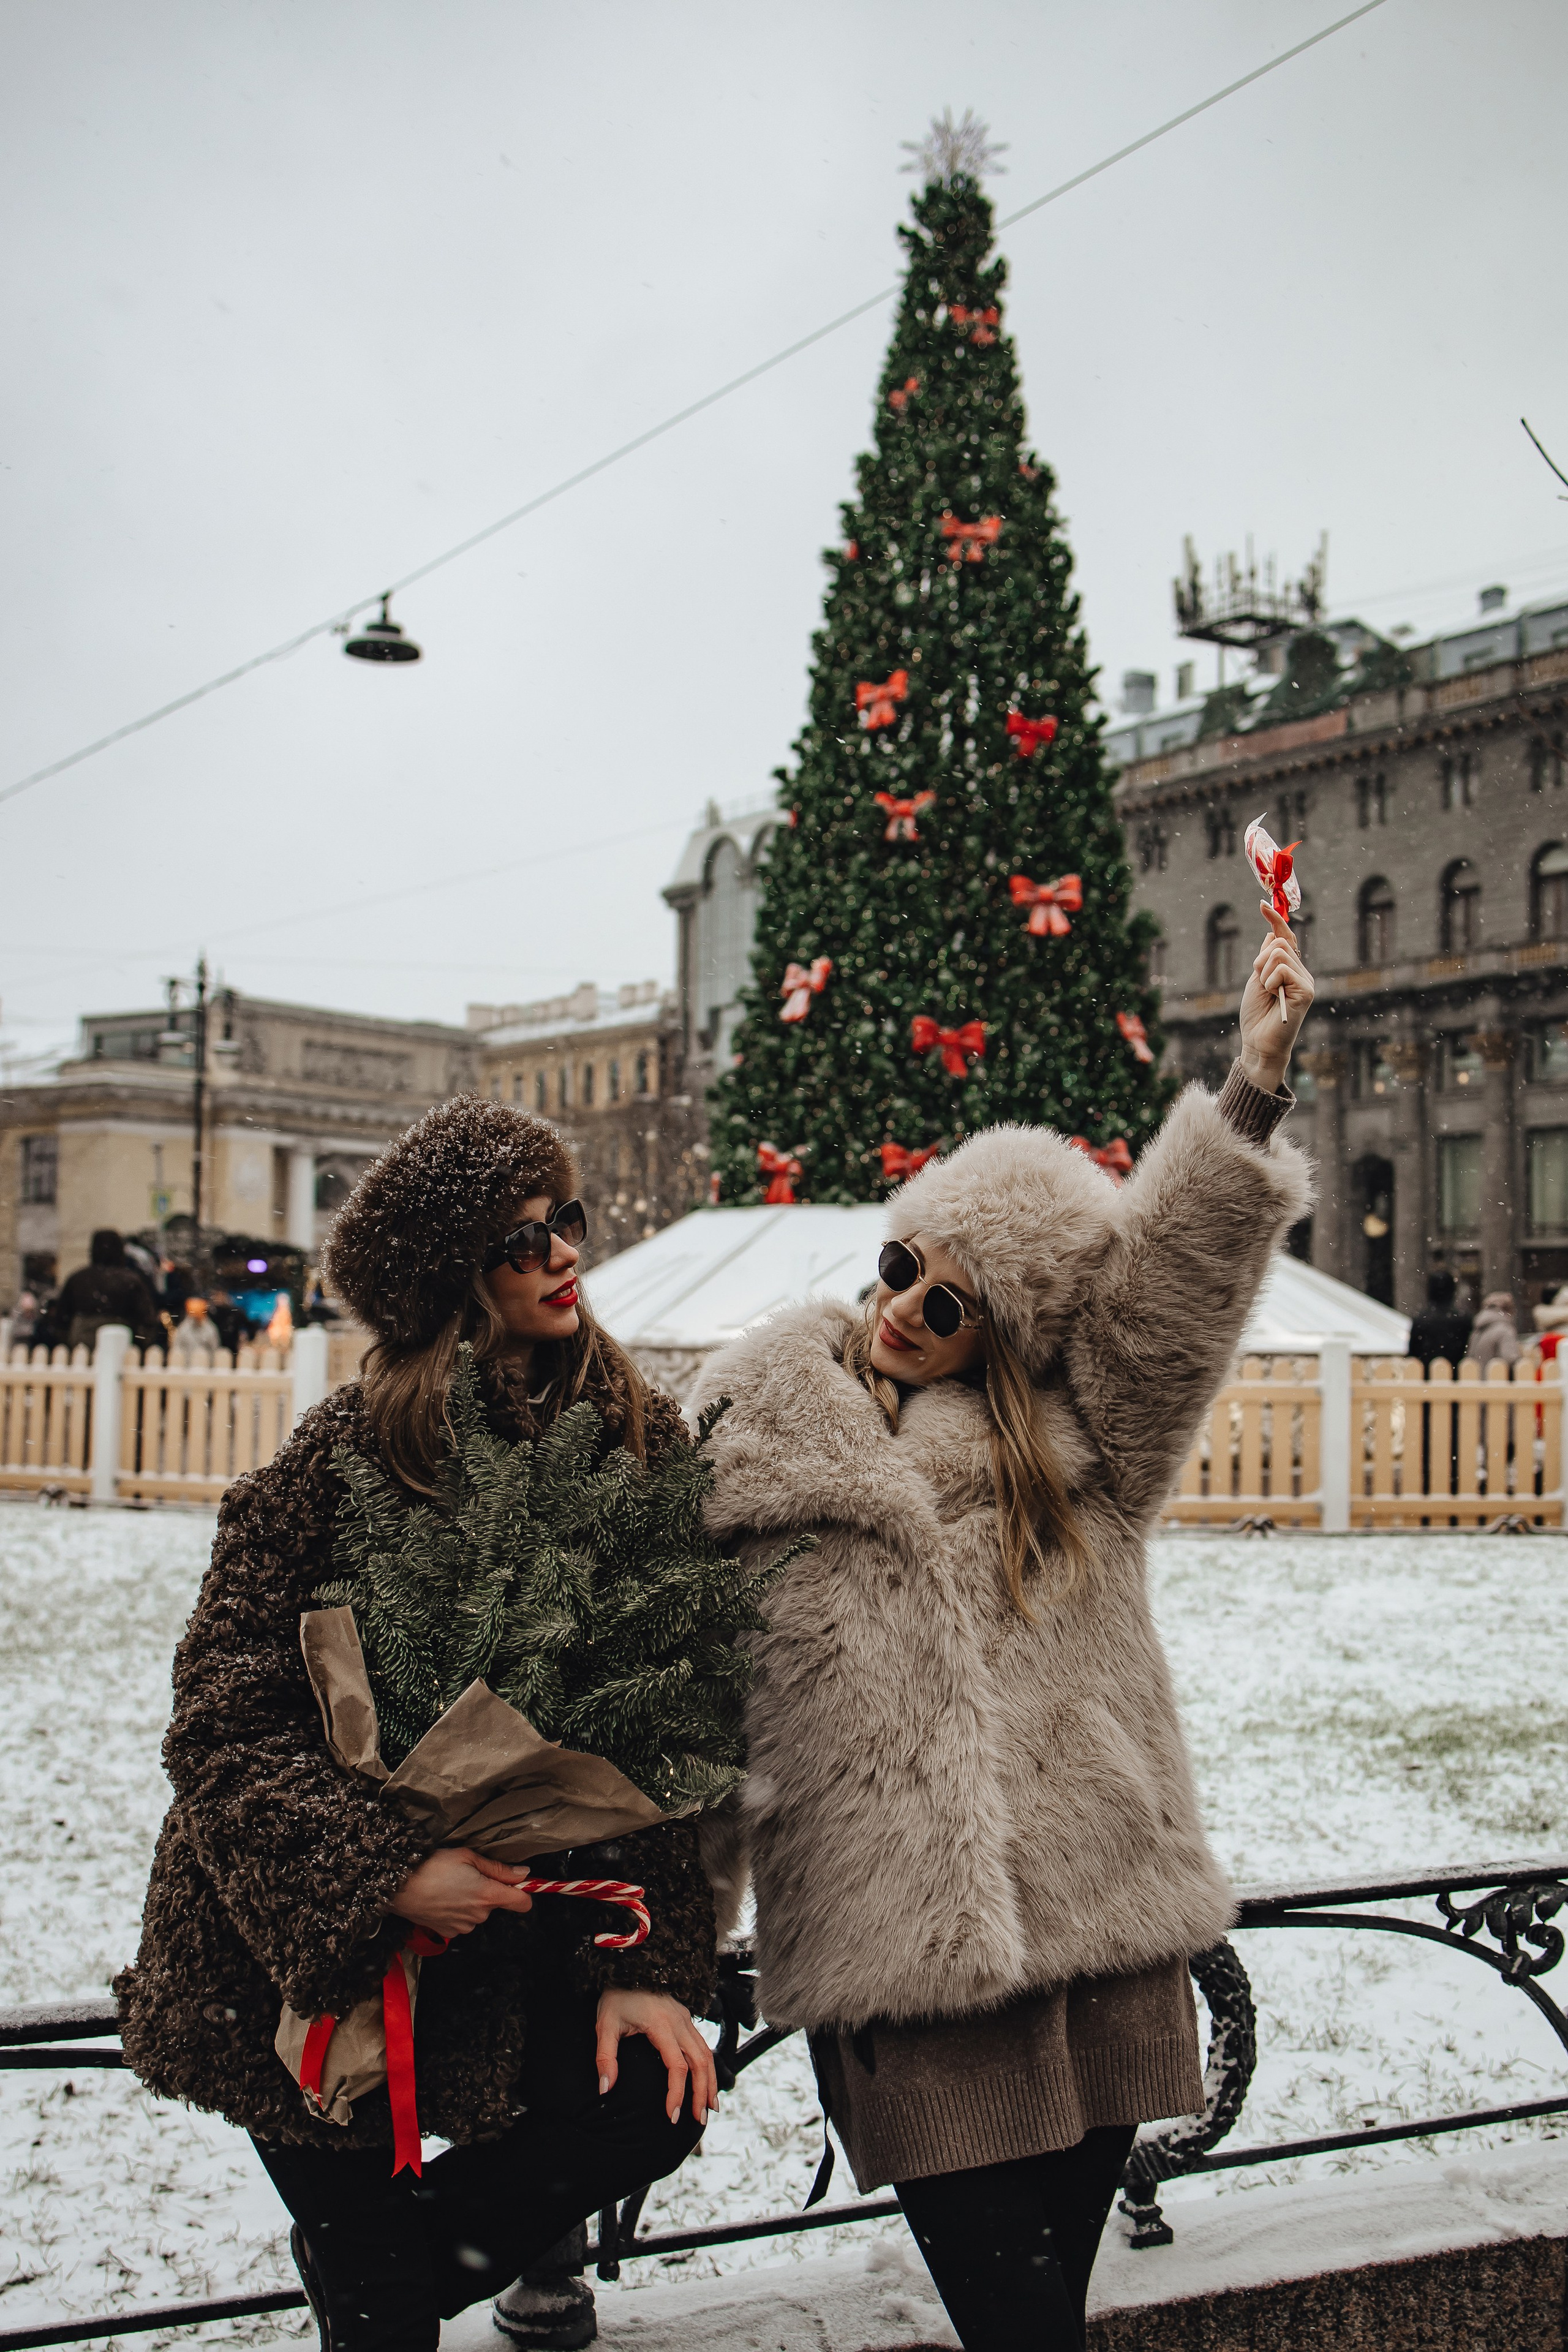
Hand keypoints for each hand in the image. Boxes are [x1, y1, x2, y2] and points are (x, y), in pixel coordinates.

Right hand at [389, 1846, 533, 1939]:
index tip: (519, 1884)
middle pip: (496, 1904)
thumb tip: (523, 1874)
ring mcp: (464, 1926)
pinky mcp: (449, 1932)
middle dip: (488, 1891)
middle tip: (468, 1875)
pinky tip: (443, 1898)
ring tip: (451, 1886)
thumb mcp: (467, 1857)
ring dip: (471, 1901)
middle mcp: (479, 1915)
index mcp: (487, 1895)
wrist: (399, 1887)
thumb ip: (498, 1868)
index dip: (524, 1893)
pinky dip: (457, 1911)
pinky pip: (463, 1921)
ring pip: (478, 1912)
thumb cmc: (433, 1866)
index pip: (522, 1903)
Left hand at [595, 1987, 717, 2124]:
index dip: (677, 2093)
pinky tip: (707, 2081)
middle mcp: (679, 2022)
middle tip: (700, 2120)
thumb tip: (605, 2090)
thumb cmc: (617, 1994)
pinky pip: (703, 2045)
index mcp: (662, 2025)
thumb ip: (605, 2057)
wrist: (630, 1963)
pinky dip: (708, 2066)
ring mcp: (685, 2019)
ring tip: (710, 2107)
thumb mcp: (606, 2024)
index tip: (672, 2116)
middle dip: (702, 2093)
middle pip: (701, 2062)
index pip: (677, 2066)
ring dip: (711, 2081)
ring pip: (707, 2053)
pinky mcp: (685, 2018)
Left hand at [1239, 903, 1313, 1093]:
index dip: (1275, 921)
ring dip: (1263, 973)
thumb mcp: (1256, 980)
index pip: (1285, 938)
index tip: (1263, 905)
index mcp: (1290, 969)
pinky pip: (1282, 968)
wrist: (1258, 1043)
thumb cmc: (1256, 1015)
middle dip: (1260, 961)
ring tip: (1268, 993)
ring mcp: (1306, 982)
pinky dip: (1270, 982)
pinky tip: (1275, 997)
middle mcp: (1302, 973)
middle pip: (1278, 943)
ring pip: (1278, 953)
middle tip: (1261, 984)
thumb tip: (1270, 934)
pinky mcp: (1307, 991)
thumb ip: (1265, 958)